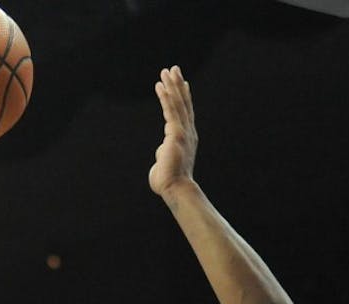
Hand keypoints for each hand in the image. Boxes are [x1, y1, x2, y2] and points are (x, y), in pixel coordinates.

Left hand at [149, 66, 197, 197]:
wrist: (175, 188)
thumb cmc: (168, 182)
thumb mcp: (165, 164)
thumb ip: (164, 154)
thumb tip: (162, 151)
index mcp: (185, 139)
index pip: (184, 114)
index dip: (183, 97)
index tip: (182, 84)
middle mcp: (187, 132)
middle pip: (183, 104)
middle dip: (178, 85)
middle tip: (174, 69)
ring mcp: (183, 132)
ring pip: (178, 103)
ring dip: (172, 86)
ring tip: (167, 70)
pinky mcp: (175, 134)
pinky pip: (170, 111)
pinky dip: (166, 97)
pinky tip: (161, 85)